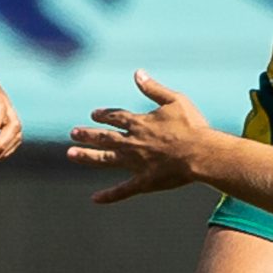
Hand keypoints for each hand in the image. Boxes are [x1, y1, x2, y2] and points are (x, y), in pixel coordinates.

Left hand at [67, 71, 210, 203]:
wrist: (201, 154)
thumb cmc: (192, 127)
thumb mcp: (174, 101)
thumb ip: (154, 89)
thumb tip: (137, 73)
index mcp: (141, 123)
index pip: (116, 117)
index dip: (104, 115)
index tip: (94, 114)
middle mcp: (133, 142)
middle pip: (105, 137)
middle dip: (88, 134)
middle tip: (73, 132)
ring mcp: (136, 163)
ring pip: (106, 160)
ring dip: (87, 157)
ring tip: (71, 154)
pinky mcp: (144, 182)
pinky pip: (123, 190)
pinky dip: (109, 195)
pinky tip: (95, 198)